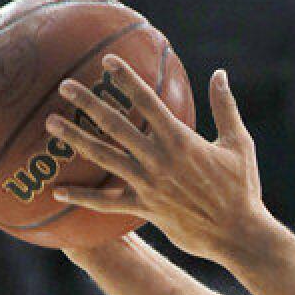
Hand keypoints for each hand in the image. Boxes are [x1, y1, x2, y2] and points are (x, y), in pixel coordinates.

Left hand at [46, 55, 268, 262]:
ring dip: (76, 139)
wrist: (238, 233)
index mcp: (180, 139)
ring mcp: (148, 184)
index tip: (108, 61)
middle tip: (64, 86)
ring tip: (52, 124)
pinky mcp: (144, 208)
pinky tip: (58, 191)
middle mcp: (159, 159)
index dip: (126, 79)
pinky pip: (107, 202)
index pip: (147, 102)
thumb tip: (219, 74)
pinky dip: (82, 197)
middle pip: (115, 125)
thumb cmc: (243, 187)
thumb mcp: (239, 143)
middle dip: (88, 103)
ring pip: (104, 157)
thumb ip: (225, 107)